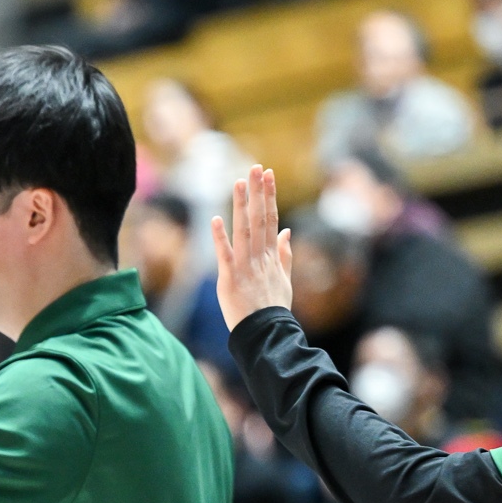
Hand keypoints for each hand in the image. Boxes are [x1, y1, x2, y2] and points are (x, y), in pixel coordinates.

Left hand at [212, 166, 293, 328]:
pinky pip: (224, 255)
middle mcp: (260, 257)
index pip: (271, 219)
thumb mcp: (284, 280)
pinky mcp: (230, 279)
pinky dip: (219, 238)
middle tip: (255, 168)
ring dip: (242, 206)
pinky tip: (215, 219)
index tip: (267, 174)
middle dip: (257, 192)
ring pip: (244, 231)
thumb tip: (287, 231)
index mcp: (271, 256)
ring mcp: (245, 267)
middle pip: (259, 218)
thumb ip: (285, 254)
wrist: (267, 335)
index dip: (269, 195)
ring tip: (239, 182)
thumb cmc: (274, 309)